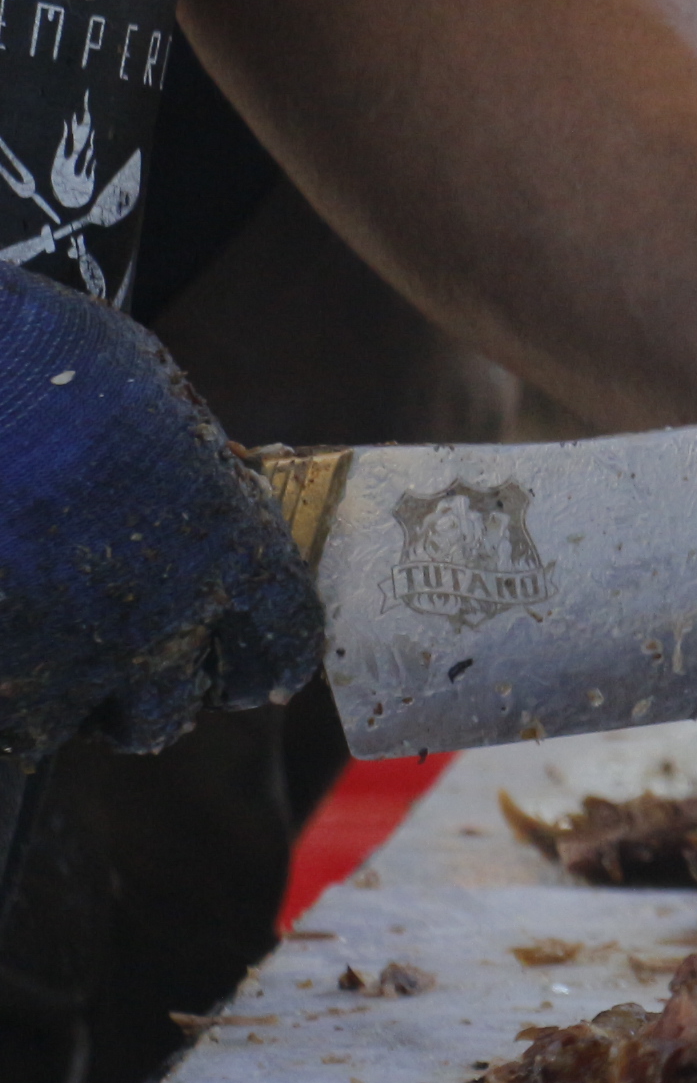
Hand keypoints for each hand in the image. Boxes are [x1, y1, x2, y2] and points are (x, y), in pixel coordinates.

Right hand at [0, 265, 321, 768]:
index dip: (263, 656)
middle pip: (174, 707)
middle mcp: (156, 622)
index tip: (250, 663)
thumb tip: (201, 492)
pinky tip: (1, 636)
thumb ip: (187, 472)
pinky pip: (5, 717)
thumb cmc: (47, 357)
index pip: (282, 642)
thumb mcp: (154, 398)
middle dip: (158, 690)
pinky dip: (5, 689)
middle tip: (131, 662)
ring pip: (79, 725)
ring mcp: (57, 659)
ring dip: (70, 700)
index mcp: (228, 552)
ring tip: (51, 659)